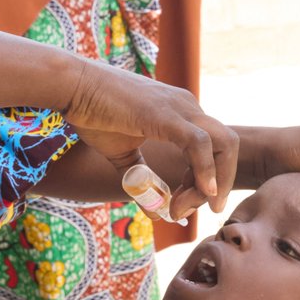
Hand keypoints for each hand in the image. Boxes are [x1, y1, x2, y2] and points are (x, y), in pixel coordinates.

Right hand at [64, 60, 239, 217]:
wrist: (72, 86)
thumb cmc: (93, 113)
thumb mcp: (122, 154)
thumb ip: (143, 181)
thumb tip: (156, 213)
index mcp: (181, 113)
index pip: (212, 151)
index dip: (202, 184)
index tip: (180, 207)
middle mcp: (188, 106)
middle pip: (227, 148)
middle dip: (219, 185)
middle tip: (189, 211)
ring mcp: (180, 108)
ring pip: (223, 145)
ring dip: (215, 182)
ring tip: (189, 207)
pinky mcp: (166, 115)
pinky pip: (200, 143)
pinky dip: (205, 169)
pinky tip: (203, 191)